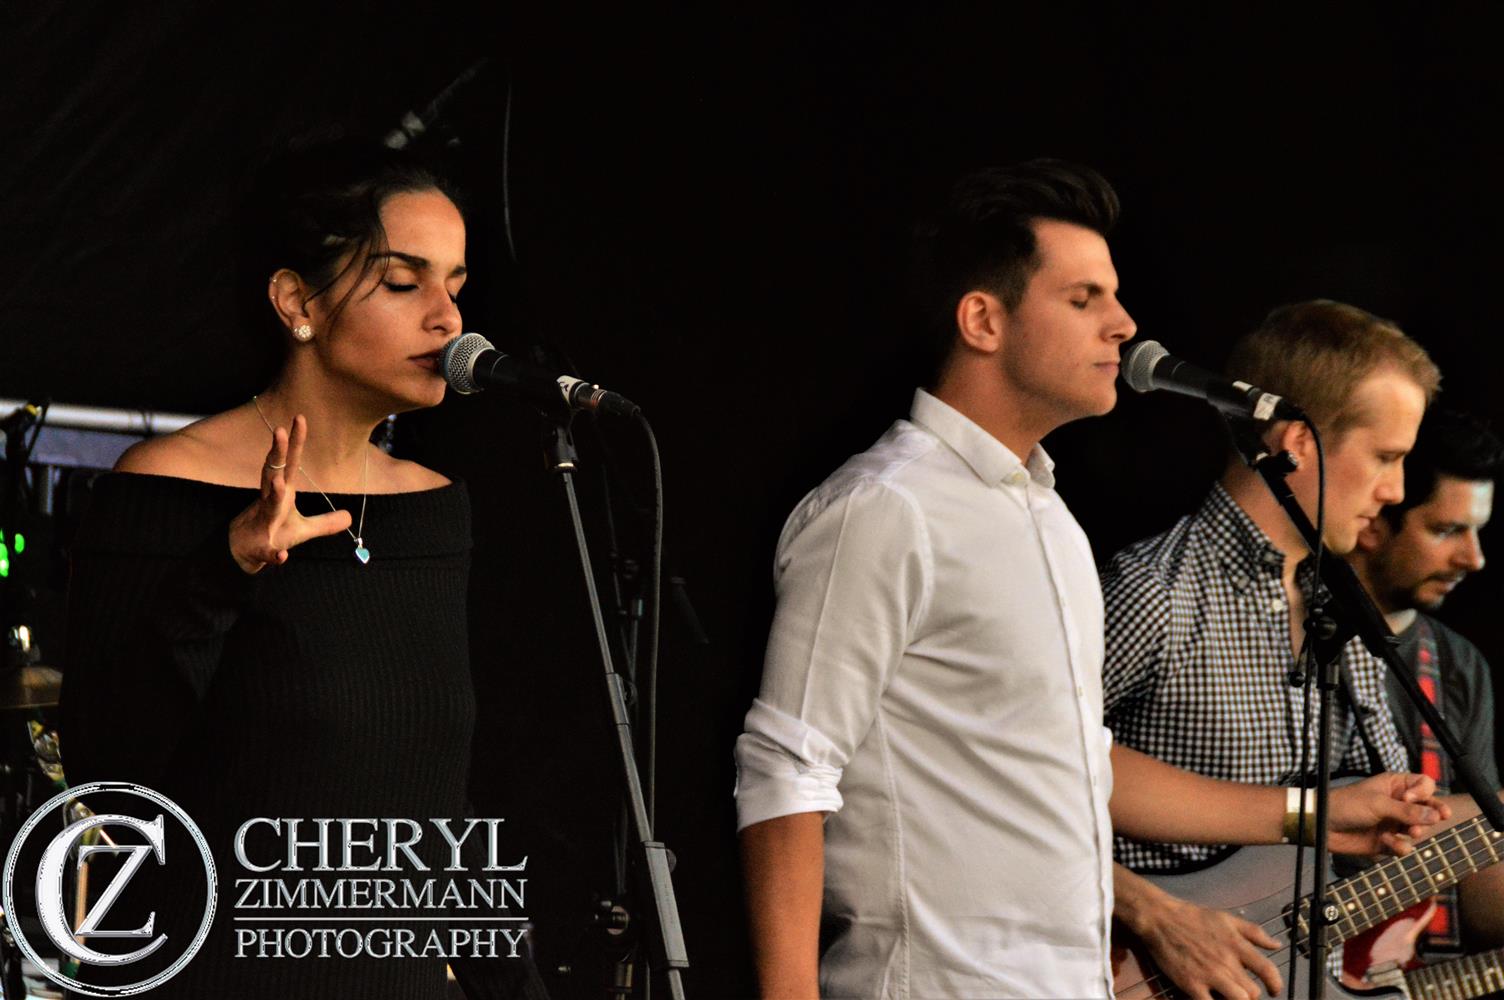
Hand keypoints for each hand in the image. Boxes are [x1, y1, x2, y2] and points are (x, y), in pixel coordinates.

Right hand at [228, 415, 352, 573]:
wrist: (245, 557)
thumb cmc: (273, 535)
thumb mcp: (304, 530)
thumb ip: (326, 522)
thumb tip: (349, 516)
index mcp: (282, 494)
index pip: (290, 463)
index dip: (295, 442)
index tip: (299, 418)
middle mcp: (270, 503)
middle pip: (274, 474)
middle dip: (277, 454)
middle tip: (279, 430)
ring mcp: (264, 524)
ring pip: (268, 506)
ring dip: (274, 496)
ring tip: (280, 484)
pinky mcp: (262, 549)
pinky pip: (270, 552)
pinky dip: (276, 555)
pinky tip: (282, 556)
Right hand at [1131, 893, 1281, 999]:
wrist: (1160, 918)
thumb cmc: (1193, 917)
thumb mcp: (1227, 919)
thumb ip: (1254, 932)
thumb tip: (1276, 945)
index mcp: (1237, 945)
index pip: (1268, 971)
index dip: (1276, 985)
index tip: (1275, 990)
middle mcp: (1226, 961)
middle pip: (1253, 992)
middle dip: (1252, 996)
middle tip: (1244, 993)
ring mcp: (1208, 974)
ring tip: (1231, 997)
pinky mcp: (1191, 984)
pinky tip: (1213, 999)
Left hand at [1328, 772, 1448, 855]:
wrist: (1323, 826)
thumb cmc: (1345, 805)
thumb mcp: (1377, 804)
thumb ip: (1407, 811)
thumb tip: (1435, 815)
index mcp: (1395, 786)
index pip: (1424, 785)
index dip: (1424, 793)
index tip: (1411, 799)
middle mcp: (1398, 804)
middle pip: (1428, 808)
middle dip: (1430, 815)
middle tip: (1434, 819)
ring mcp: (1394, 823)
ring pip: (1419, 829)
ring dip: (1416, 831)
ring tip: (1410, 832)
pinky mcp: (1388, 841)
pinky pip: (1405, 846)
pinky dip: (1399, 846)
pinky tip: (1385, 841)